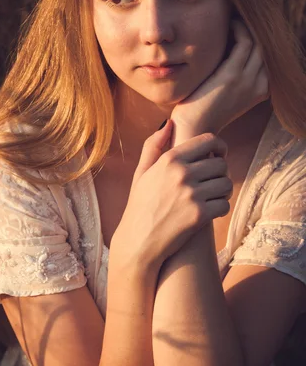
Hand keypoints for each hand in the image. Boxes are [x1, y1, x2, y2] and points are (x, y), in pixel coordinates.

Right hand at [111, 121, 231, 267]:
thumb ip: (153, 145)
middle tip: (213, 181)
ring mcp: (192, 195)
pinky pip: (224, 204)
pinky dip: (220, 208)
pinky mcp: (200, 215)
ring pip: (226, 184)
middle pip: (221, 164)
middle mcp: (182, 174)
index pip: (208, 141)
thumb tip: (169, 122)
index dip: (219, 146)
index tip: (219, 155)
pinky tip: (209, 211)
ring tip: (212, 196)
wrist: (139, 242)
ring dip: (222, 191)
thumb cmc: (140, 206)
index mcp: (169, 160)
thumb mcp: (141, 172)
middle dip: (220, 172)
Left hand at [171, 20, 268, 144]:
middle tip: (238, 16)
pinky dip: (238, 28)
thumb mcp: (225, 92)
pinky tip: (227, 23)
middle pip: (265, 47)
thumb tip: (226, 53)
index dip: (257, 38)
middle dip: (254, 29)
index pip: (266, 57)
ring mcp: (248, 80)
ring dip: (245, 25)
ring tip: (232, 17)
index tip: (241, 27)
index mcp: (260, 90)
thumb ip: (232, 75)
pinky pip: (244, 42)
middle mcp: (260, 85)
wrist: (193, 128)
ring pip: (257, 42)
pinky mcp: (233, 74)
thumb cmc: (202, 110)